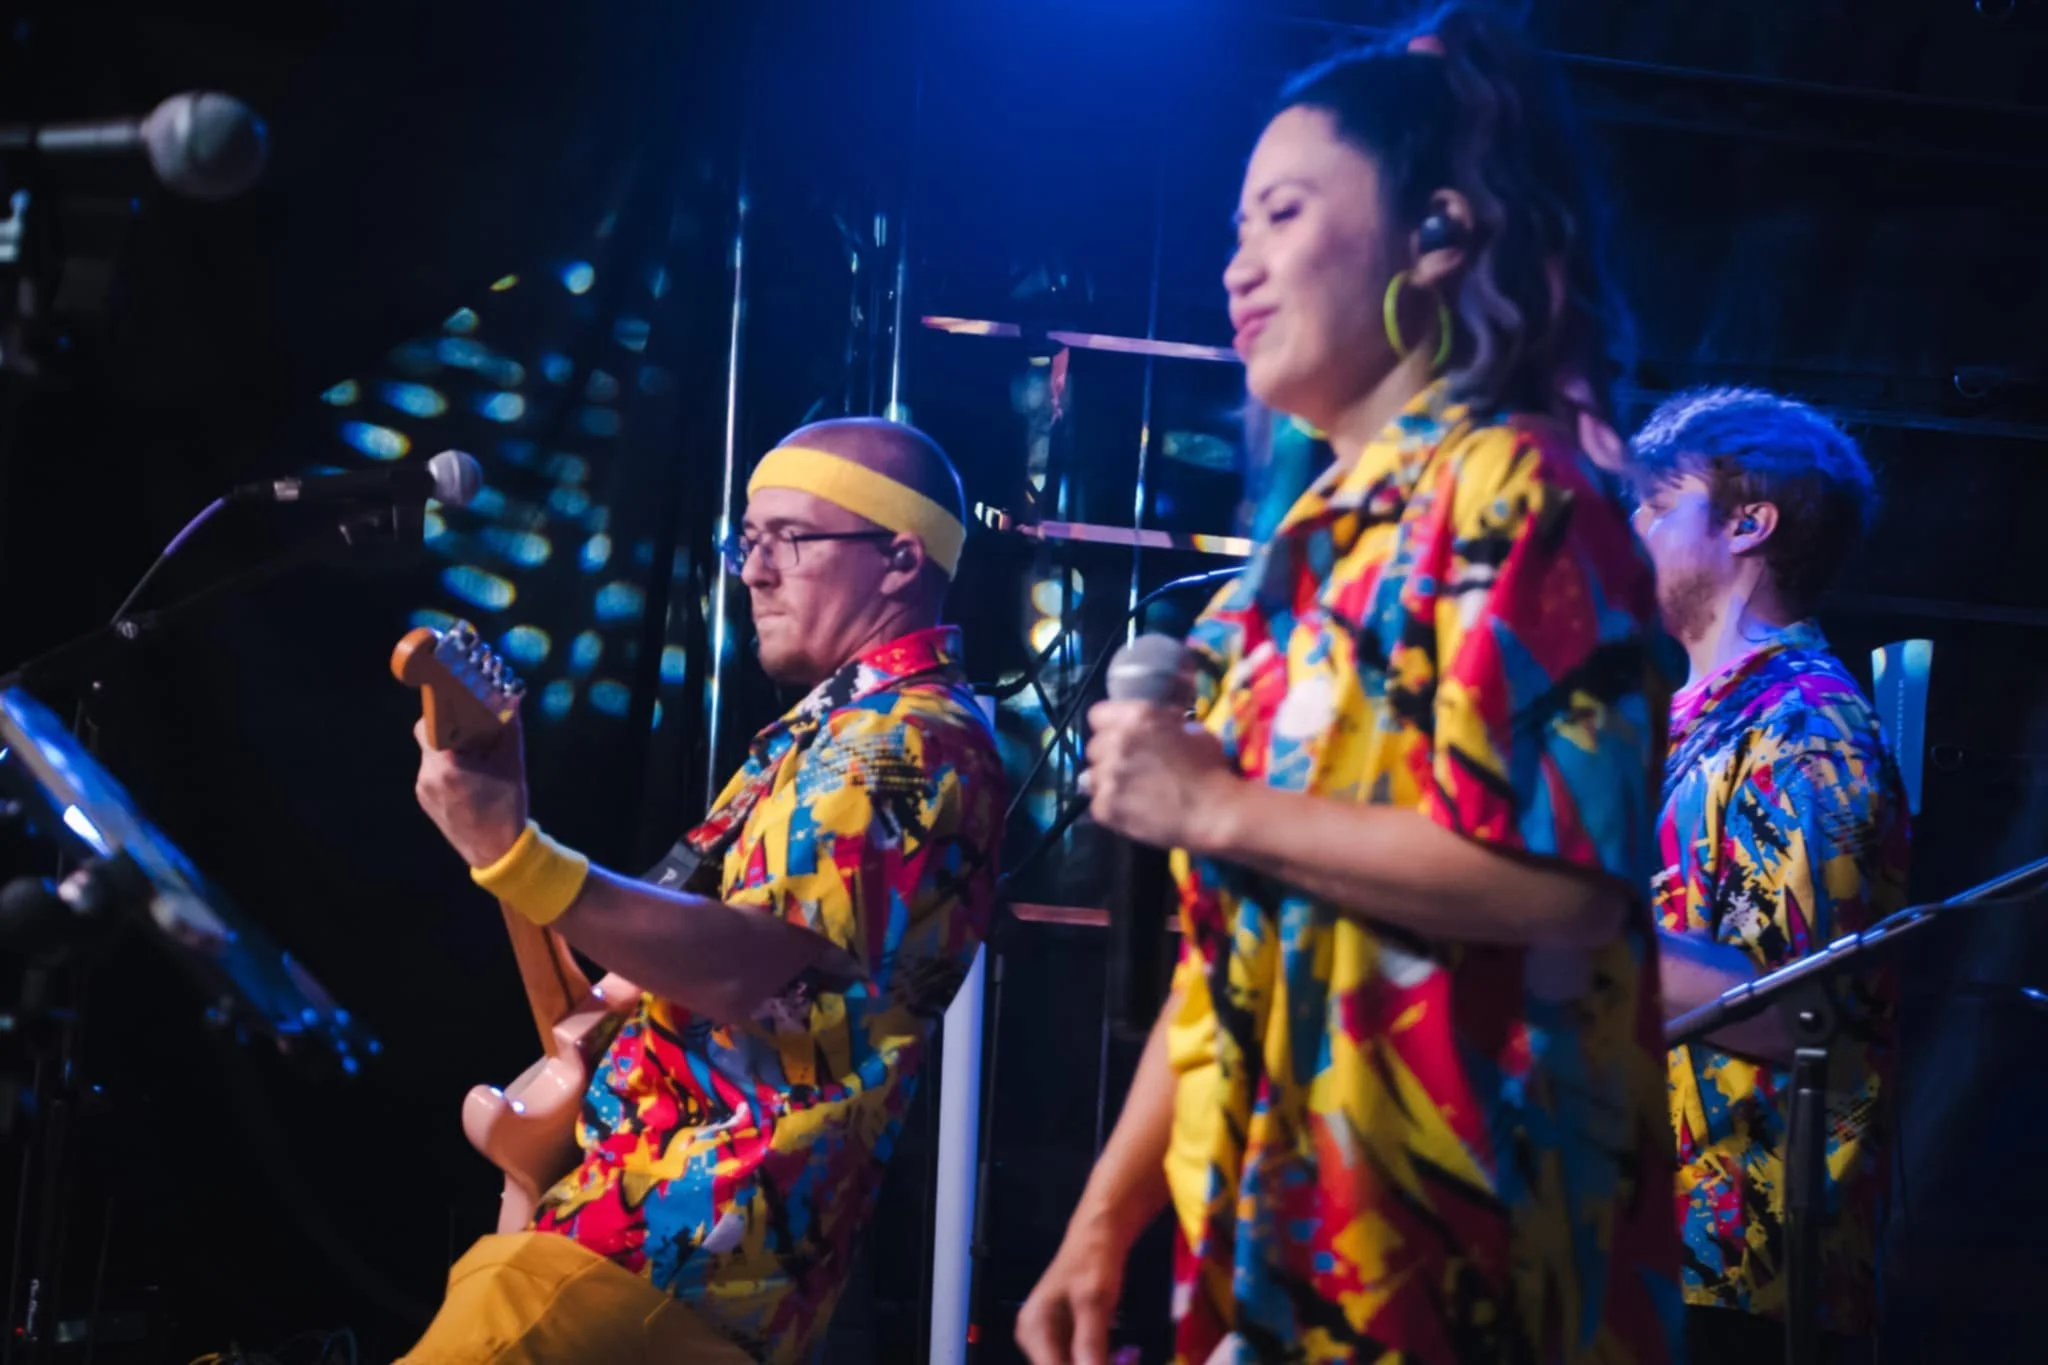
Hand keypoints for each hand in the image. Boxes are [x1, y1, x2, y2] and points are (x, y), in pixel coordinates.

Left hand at [413, 714, 529, 867]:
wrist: (497, 853)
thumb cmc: (506, 808)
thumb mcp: (512, 765)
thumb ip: (509, 729)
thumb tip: (512, 698)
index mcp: (446, 767)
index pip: (430, 723)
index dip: (445, 710)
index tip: (463, 707)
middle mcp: (427, 777)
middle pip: (429, 736)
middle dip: (450, 728)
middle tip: (475, 730)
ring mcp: (424, 791)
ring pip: (431, 754)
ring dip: (451, 748)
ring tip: (477, 757)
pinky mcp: (426, 801)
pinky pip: (433, 772)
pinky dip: (448, 766)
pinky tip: (471, 776)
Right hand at [1015, 1217, 1128, 1364]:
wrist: (1096, 1238)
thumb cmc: (1093, 1261)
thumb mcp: (1094, 1300)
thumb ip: (1090, 1341)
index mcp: (1034, 1328)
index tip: (1110, 1363)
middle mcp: (1033, 1337)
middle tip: (1123, 1361)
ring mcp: (1045, 1338)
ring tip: (1124, 1359)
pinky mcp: (1060, 1338)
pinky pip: (1076, 1361)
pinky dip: (1096, 1362)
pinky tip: (1117, 1358)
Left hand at [1083, 700, 1237, 853]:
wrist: (1214, 813)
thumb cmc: (1211, 770)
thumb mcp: (1193, 731)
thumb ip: (1164, 723)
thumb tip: (1156, 724)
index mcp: (1137, 717)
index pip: (1097, 715)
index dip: (1109, 727)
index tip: (1119, 737)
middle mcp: (1116, 742)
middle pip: (1093, 747)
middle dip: (1108, 756)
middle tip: (1130, 768)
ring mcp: (1107, 776)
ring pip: (1091, 776)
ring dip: (1107, 781)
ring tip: (1130, 792)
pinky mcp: (1104, 807)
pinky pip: (1095, 804)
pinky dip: (1111, 808)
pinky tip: (1131, 811)